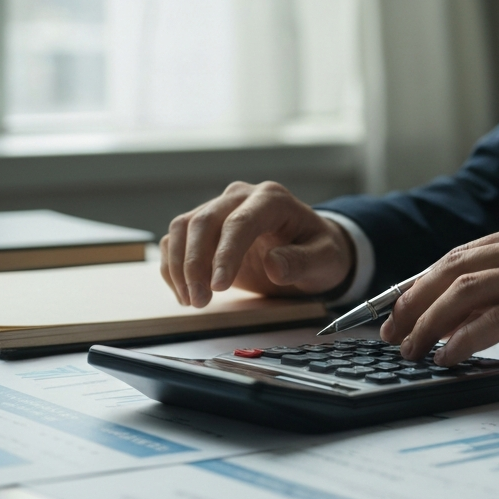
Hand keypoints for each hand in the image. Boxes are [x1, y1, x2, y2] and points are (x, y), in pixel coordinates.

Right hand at [160, 181, 353, 307]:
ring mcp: (221, 207)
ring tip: (192, 301)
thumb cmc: (319, 250)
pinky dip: (173, 266)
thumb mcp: (325, 260)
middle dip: (195, 264)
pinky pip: (177, 239)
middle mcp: (242, 197)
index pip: (240, 222)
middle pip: (204, 222)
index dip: (225, 254)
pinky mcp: (206, 226)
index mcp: (272, 199)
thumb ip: (302, 262)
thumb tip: (274, 265)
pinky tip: (184, 292)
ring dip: (180, 267)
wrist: (311, 248)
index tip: (218, 286)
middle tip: (199, 301)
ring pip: (183, 228)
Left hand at [380, 214, 498, 372]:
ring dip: (430, 321)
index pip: (464, 253)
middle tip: (392, 333)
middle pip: (457, 265)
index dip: (423, 282)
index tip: (397, 310)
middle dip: (414, 300)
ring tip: (413, 349)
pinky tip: (450, 355)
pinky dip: (464, 337)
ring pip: (470, 288)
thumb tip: (468, 311)